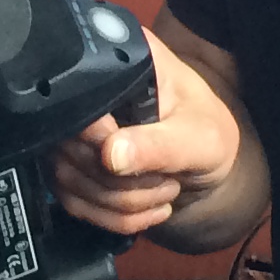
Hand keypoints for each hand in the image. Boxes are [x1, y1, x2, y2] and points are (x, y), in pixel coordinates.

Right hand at [55, 26, 248, 238]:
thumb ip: (159, 145)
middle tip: (168, 176)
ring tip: (163, 187)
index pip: (79, 100)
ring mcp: (72, 133)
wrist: (207, 163)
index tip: (141, 156)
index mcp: (119, 62)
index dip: (104, 137)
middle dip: (125, 180)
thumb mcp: (198, 136)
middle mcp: (85, 91)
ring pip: (71, 182)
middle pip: (71, 147)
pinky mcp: (70, 169)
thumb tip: (111, 155)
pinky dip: (115, 217)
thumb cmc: (208, 134)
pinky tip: (148, 206)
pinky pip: (75, 205)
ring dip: (124, 202)